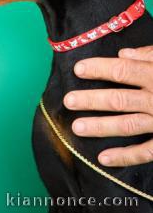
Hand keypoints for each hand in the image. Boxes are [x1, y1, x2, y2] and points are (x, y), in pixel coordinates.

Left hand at [63, 46, 152, 166]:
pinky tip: (103, 158)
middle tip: (68, 101)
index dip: (99, 69)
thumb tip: (125, 54)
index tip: (78, 69)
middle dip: (91, 100)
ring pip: (127, 125)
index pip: (123, 70)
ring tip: (77, 127)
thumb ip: (151, 56)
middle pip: (118, 98)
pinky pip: (146, 151)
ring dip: (101, 126)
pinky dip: (125, 156)